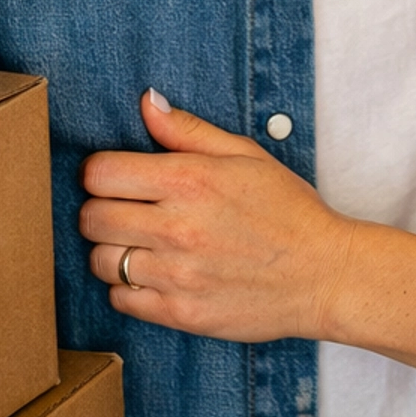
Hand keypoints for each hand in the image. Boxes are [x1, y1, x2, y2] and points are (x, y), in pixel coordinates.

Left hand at [79, 91, 355, 341]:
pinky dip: (127, 287)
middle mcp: (177, 227)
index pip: (100, 173)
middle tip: (124, 209)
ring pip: (100, 261)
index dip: (100, 172)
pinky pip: (120, 299)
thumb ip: (187, 130)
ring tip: (139, 243)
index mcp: (190, 180)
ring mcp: (177, 275)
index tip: (115, 177)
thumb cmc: (287, 210)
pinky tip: (153, 274)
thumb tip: (146, 102)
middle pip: (92, 218)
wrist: (323, 274)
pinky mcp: (180, 314)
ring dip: (112, 250)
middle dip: (100, 209)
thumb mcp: (245, 155)